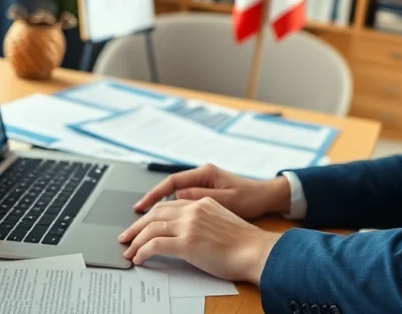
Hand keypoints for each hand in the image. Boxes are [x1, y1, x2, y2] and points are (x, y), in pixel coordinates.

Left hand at [119, 197, 280, 282]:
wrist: (256, 251)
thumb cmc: (245, 243)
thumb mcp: (222, 221)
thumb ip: (204, 220)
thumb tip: (189, 232)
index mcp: (203, 202)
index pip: (169, 205)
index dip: (151, 214)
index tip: (142, 223)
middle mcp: (194, 209)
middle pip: (155, 213)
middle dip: (137, 225)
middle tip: (126, 236)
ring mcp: (189, 225)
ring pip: (151, 228)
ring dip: (136, 240)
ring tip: (129, 250)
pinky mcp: (186, 243)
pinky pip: (155, 245)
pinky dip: (142, 251)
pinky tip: (139, 258)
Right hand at [133, 163, 290, 219]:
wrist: (267, 198)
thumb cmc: (250, 198)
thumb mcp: (226, 199)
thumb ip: (201, 198)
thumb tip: (178, 197)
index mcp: (205, 174)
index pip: (171, 183)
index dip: (153, 195)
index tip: (140, 208)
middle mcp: (201, 177)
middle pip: (168, 191)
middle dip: (151, 206)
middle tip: (135, 220)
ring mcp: (203, 186)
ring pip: (174, 199)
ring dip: (159, 211)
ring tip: (144, 226)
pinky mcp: (206, 197)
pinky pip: (183, 204)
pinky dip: (172, 214)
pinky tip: (164, 227)